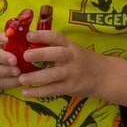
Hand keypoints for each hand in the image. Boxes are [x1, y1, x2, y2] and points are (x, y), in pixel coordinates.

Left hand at [12, 25, 126, 105]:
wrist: (104, 76)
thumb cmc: (80, 60)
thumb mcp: (70, 50)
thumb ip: (52, 48)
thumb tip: (23, 44)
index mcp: (69, 45)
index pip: (56, 37)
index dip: (43, 35)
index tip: (28, 35)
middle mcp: (72, 57)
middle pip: (58, 54)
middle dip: (41, 54)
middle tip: (25, 55)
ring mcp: (72, 73)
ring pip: (54, 74)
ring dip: (37, 77)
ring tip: (21, 78)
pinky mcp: (71, 87)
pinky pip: (54, 90)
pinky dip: (39, 92)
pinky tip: (26, 92)